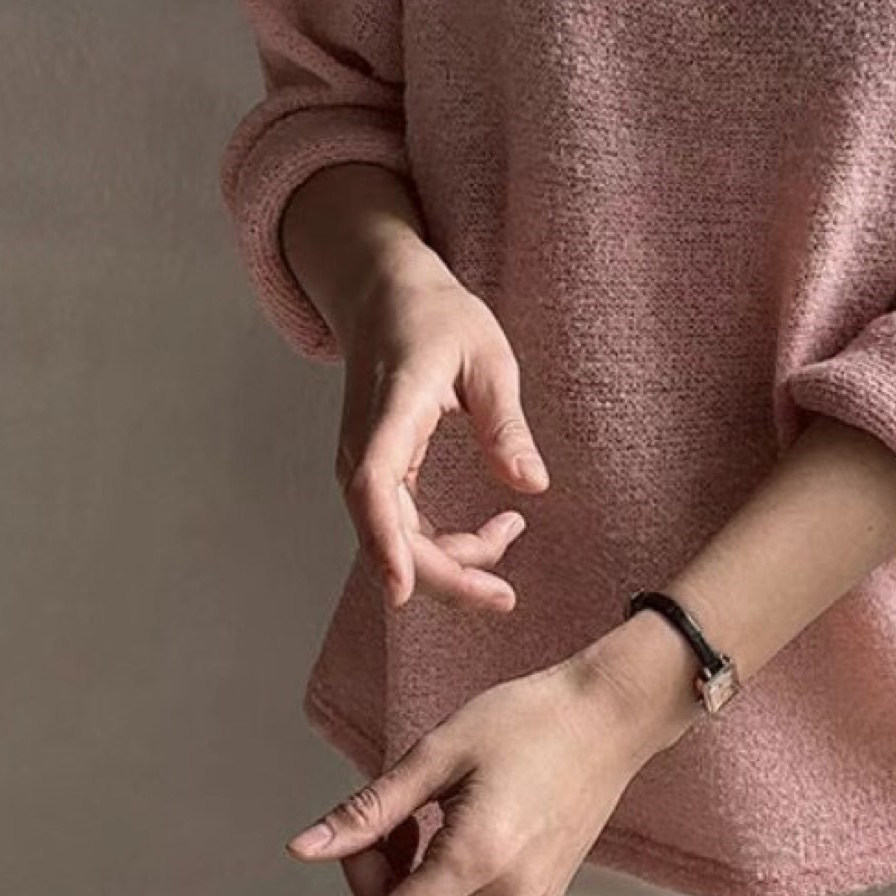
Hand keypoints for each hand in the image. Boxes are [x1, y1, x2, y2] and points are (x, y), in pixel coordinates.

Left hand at [266, 628, 698, 895]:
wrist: (610, 716)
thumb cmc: (529, 719)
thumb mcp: (438, 752)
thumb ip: (369, 811)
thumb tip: (303, 851)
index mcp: (478, 858)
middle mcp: (510, 895)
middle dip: (370, 886)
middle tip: (378, 824)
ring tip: (412, 832)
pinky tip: (438, 857)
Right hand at [336, 253, 549, 612]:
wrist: (386, 297)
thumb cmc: (438, 319)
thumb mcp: (488, 360)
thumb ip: (506, 424)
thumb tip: (532, 484)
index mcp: (390, 411)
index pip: (374, 486)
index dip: (384, 542)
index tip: (401, 591)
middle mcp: (363, 447)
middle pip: (389, 533)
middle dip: (445, 576)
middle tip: (505, 597)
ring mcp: (364, 464)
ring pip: (396, 540)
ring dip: (451, 562)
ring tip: (511, 534)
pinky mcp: (377, 475)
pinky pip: (403, 528)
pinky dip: (445, 544)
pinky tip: (493, 532)